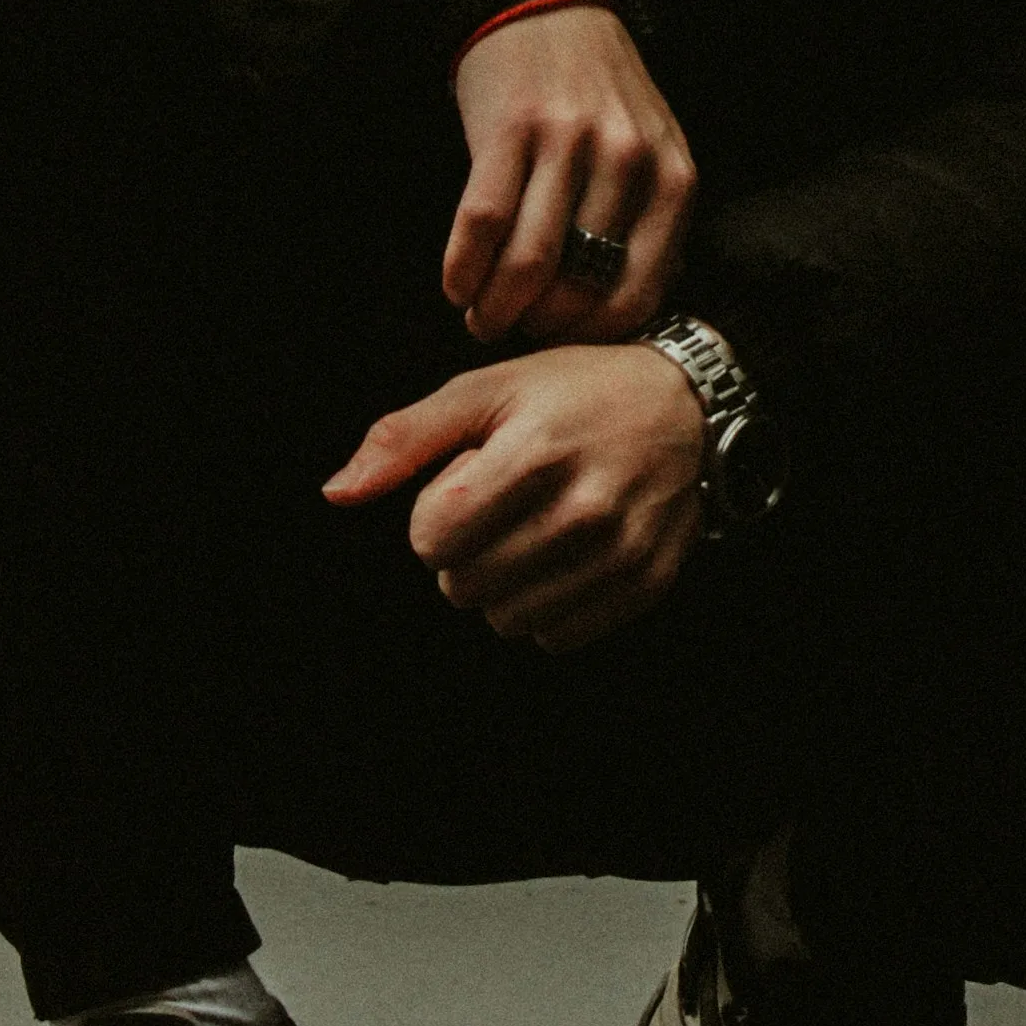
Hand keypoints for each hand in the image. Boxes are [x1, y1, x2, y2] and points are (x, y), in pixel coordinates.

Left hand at [323, 349, 707, 649]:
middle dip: (466, 553)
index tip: (469, 484)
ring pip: (506, 619)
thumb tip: (338, 492)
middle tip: (504, 509)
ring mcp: (619, 551)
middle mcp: (583, 508)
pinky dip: (548, 607)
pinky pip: (556, 637)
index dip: (435, 514)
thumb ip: (406, 437)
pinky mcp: (645, 583)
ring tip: (534, 532)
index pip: (430, 540)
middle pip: (464, 586)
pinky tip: (566, 559)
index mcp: (534, 452)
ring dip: (505, 585)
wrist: (687, 406)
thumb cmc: (573, 392)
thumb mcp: (487, 389)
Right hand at [444, 0, 696, 343]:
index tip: (560, 343)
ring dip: (494, 309)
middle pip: (578, 287)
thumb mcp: (655, 152)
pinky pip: (480, 225)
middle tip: (512, 332)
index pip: (637, 293)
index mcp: (673, 177)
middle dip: (537, 328)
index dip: (589, 336)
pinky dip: (462, 270)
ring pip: (528, 266)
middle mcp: (626, 160)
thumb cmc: (603, 96)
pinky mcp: (509, 129)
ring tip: (480, 316)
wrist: (548, 9)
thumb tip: (622, 317)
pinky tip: (457, 283)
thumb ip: (649, 224)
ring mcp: (568, 142)